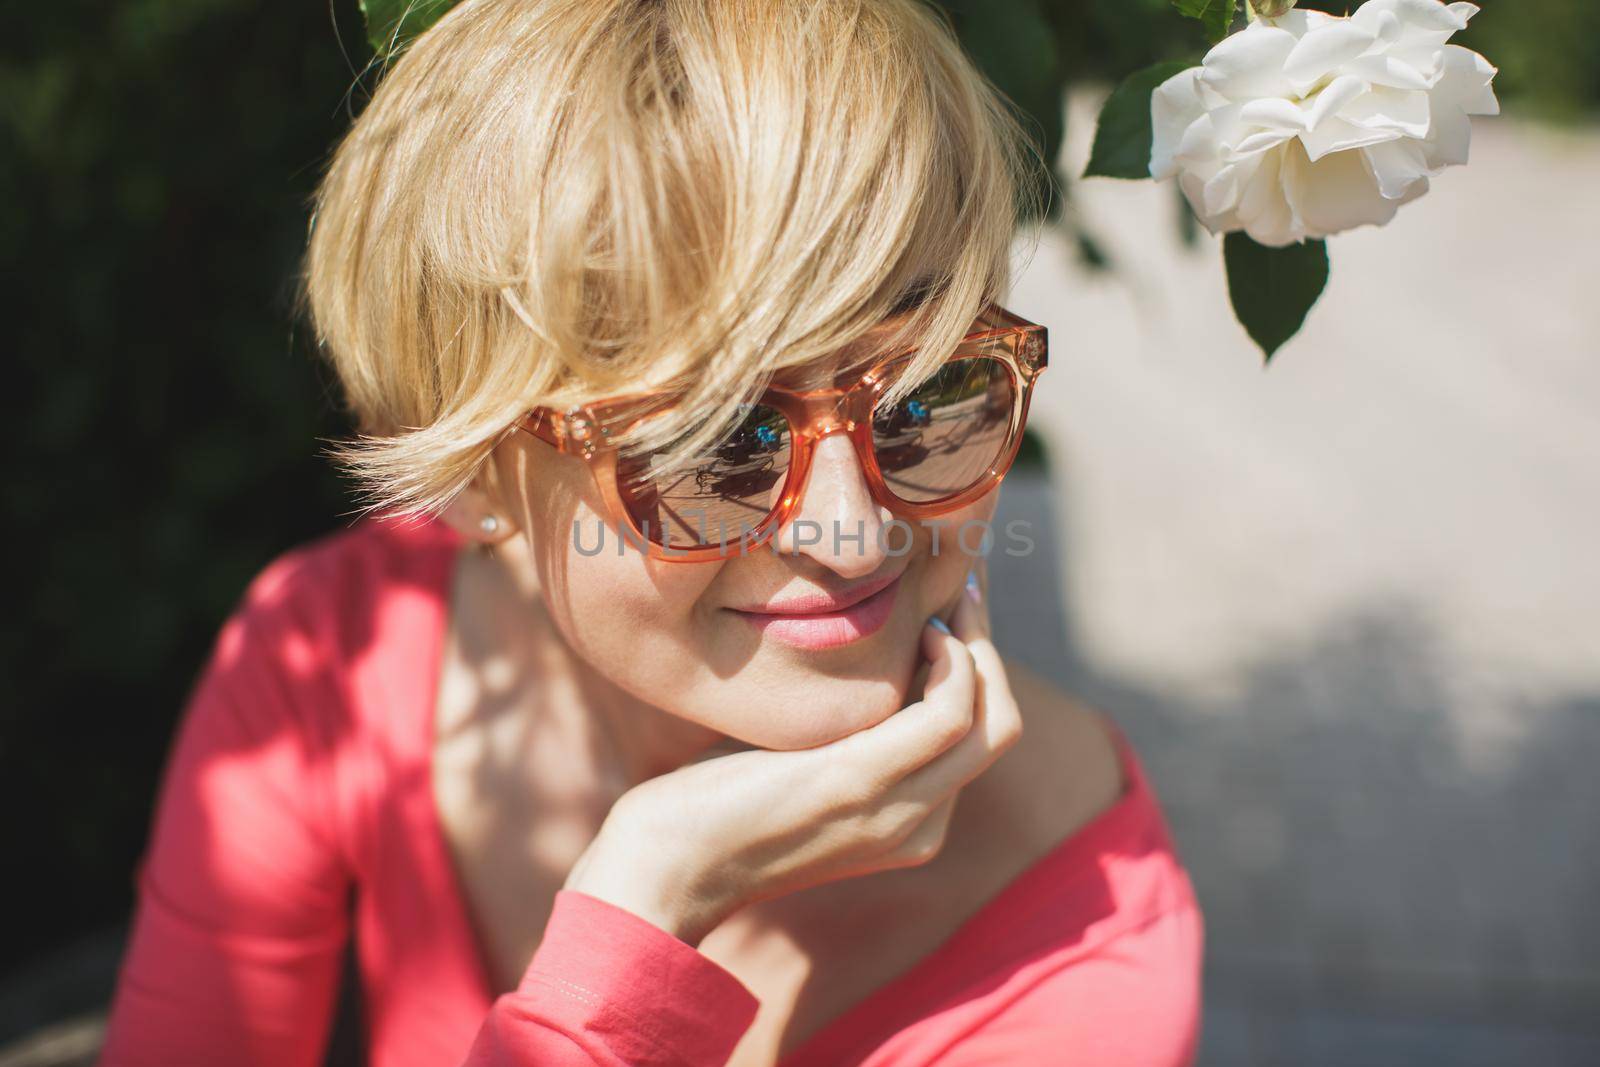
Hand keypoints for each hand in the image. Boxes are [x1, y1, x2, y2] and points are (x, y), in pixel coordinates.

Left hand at [562, 566, 1021, 944]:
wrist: (666, 865)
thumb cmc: (714, 804)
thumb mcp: (798, 763)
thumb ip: (840, 730)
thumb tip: (857, 658)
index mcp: (911, 825)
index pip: (979, 738)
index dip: (977, 665)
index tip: (953, 607)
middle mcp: (920, 825)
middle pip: (999, 725)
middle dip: (987, 646)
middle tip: (963, 586)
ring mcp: (897, 811)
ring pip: (991, 719)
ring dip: (976, 644)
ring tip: (943, 597)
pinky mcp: (861, 781)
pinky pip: (948, 715)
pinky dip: (951, 664)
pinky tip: (920, 630)